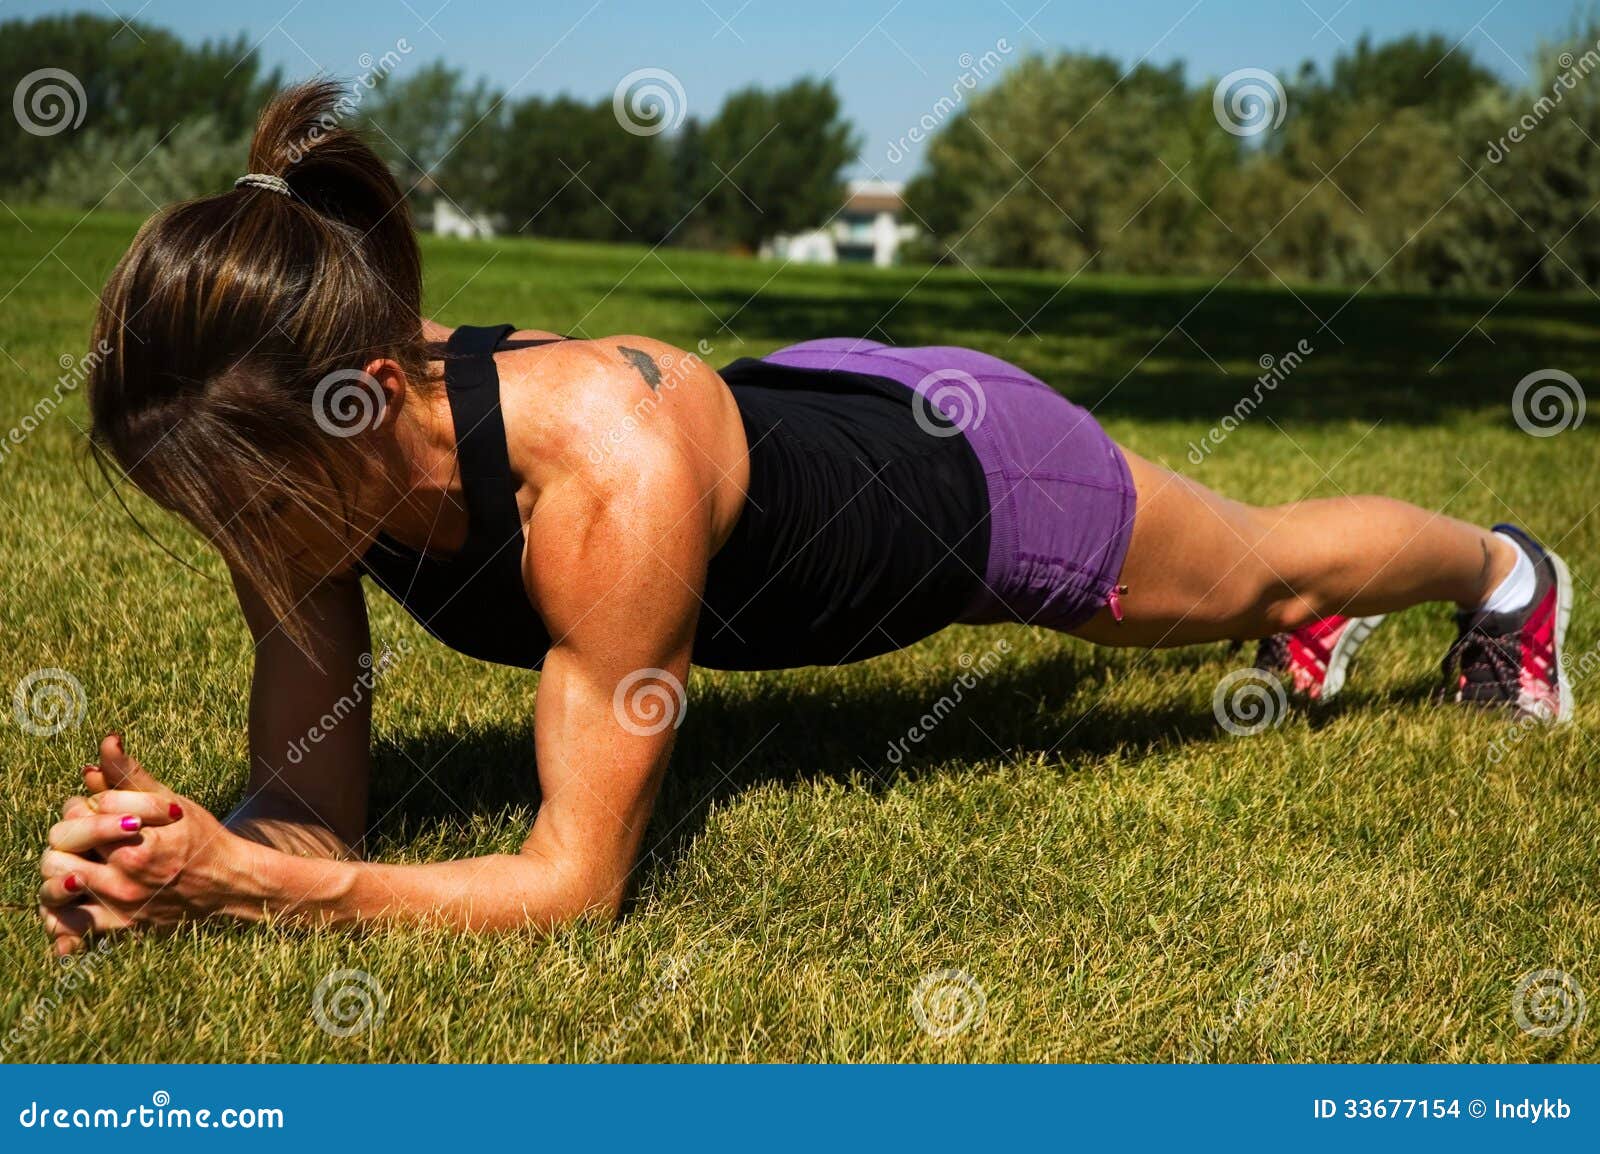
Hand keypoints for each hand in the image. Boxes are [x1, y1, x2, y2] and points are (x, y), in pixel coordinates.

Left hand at [38, 735, 240, 955]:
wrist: (227, 883)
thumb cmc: (200, 837)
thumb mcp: (170, 801)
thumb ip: (130, 775)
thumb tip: (106, 742)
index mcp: (135, 839)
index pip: (84, 810)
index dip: (90, 801)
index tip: (104, 805)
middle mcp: (124, 874)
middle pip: (62, 842)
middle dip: (71, 829)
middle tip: (87, 829)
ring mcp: (119, 903)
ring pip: (55, 880)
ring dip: (61, 863)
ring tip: (79, 856)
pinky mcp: (119, 926)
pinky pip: (70, 925)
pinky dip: (61, 911)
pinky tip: (74, 891)